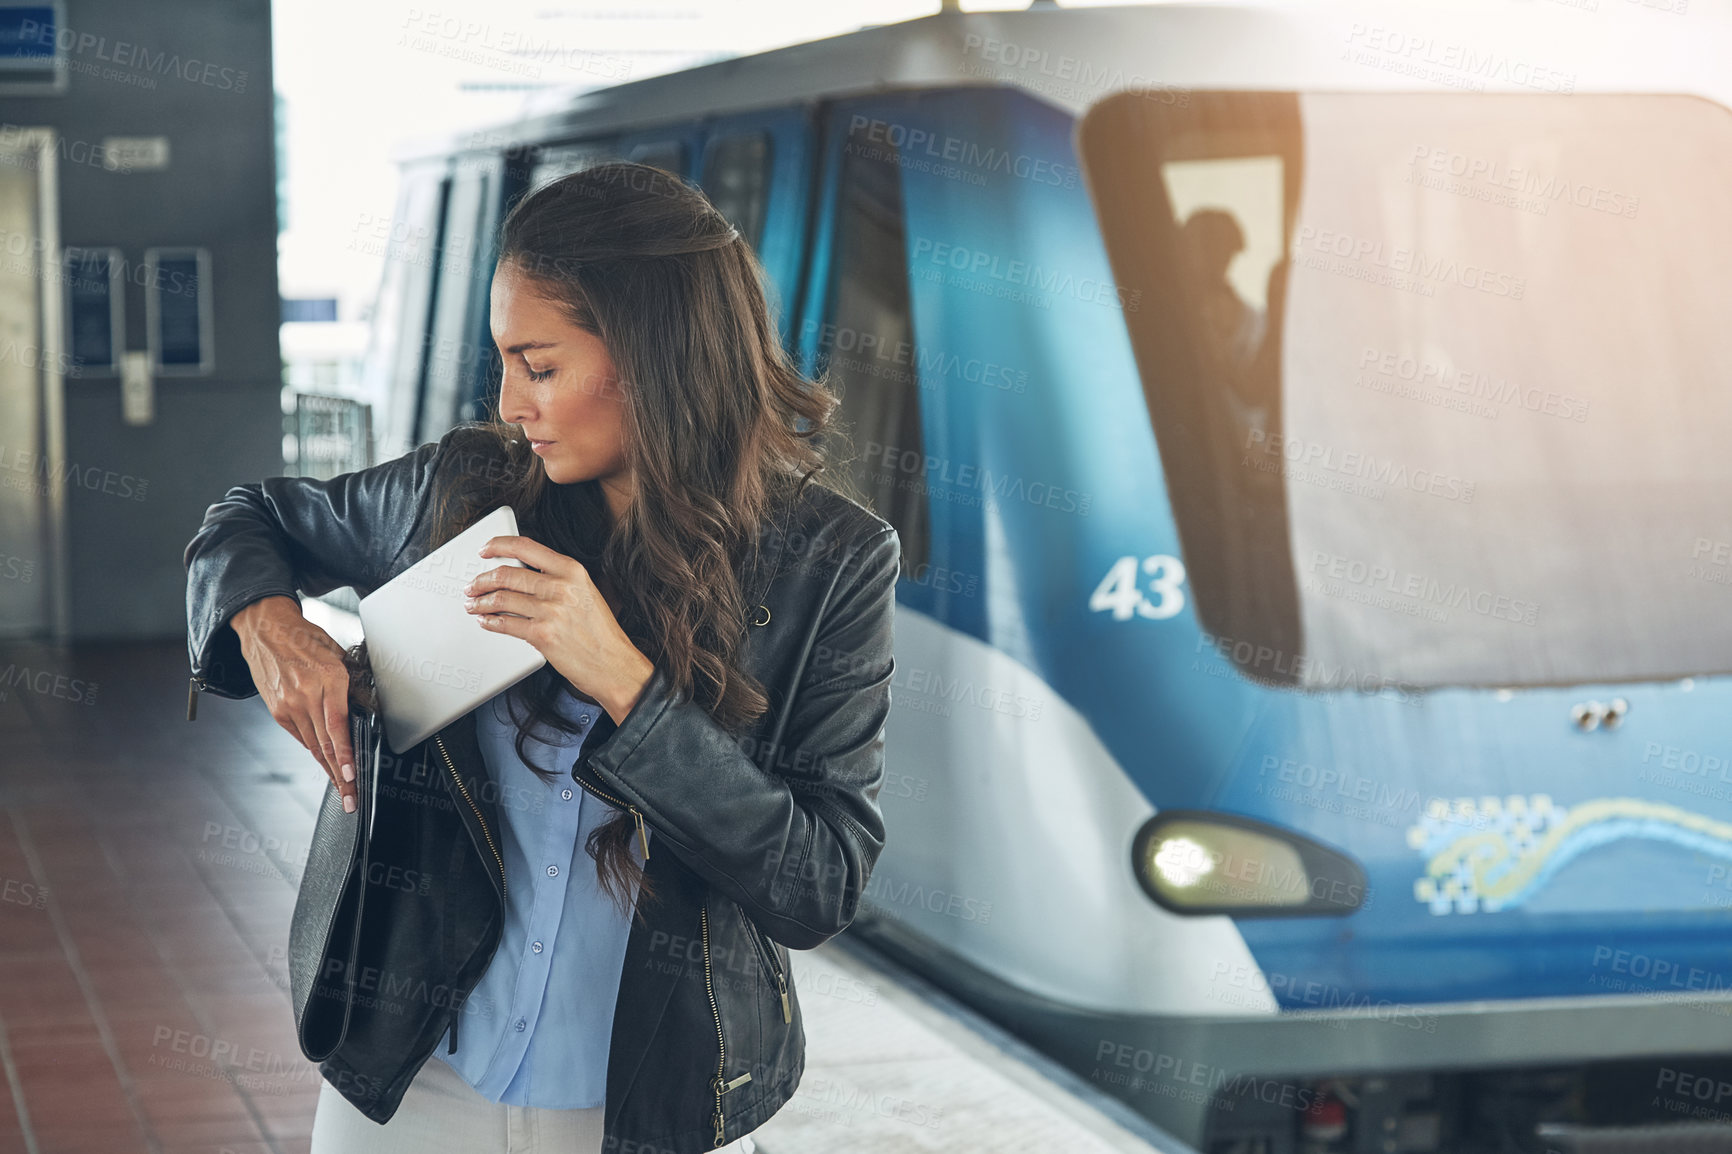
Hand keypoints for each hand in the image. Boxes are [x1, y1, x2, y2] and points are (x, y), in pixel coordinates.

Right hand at [232, 595, 359, 812]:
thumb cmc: (305, 638)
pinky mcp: (277, 711)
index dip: (346, 755)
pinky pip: (301, 736)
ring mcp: (289, 706)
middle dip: (341, 776)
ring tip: (342, 789)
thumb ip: (351, 683)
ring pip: (314, 746)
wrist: (265, 630)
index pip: (338, 727)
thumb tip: (368, 706)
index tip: (352, 776)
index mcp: (328, 679)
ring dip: (329, 769)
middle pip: (326, 745)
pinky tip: (326, 764)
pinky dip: (315, 750)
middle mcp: (306, 696)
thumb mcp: (337, 654)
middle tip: (351, 799)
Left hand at [464, 536, 655, 724]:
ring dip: (480, 602)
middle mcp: (561, 587)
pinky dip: (490, 622)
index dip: (499, 545)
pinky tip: (486, 622)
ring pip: (501, 598)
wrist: (613, 663)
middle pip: (507, 574)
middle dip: (482, 580)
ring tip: (474, 604)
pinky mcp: (542, 635)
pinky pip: (505, 624)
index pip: (526, 547)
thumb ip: (556, 579)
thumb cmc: (600, 632)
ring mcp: (551, 611)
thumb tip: (520, 575)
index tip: (486, 550)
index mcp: (571, 570)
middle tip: (473, 585)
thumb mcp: (584, 592)